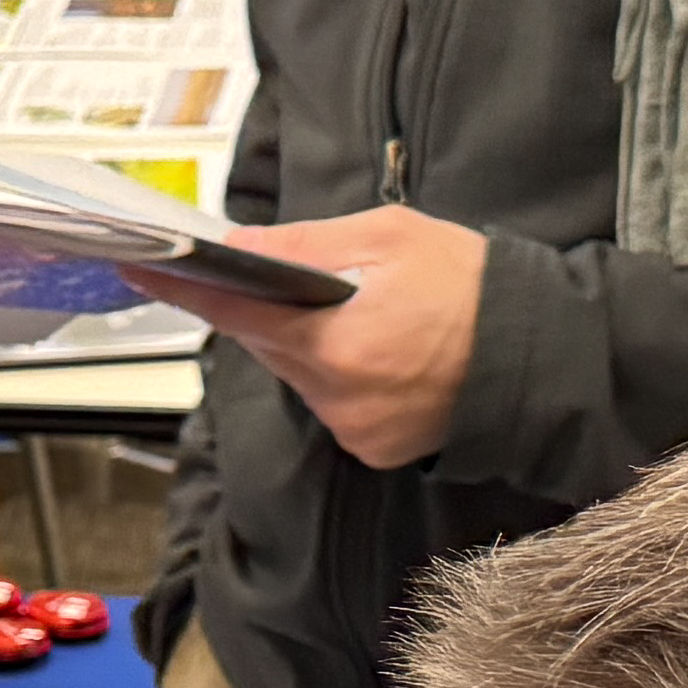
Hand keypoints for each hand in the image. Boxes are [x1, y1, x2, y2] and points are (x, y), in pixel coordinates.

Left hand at [159, 203, 490, 472]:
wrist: (547, 353)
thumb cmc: (475, 284)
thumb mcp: (391, 236)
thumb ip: (304, 246)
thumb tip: (235, 248)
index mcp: (337, 342)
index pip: (235, 314)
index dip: (184, 290)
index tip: (140, 271)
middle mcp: (338, 397)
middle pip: (268, 346)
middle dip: (271, 311)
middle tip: (304, 280)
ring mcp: (357, 430)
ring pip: (300, 376)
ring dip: (310, 344)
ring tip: (360, 312)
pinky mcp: (376, 451)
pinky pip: (332, 403)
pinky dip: (341, 375)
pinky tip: (381, 351)